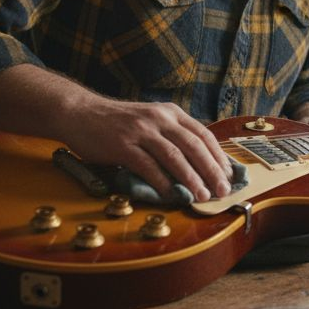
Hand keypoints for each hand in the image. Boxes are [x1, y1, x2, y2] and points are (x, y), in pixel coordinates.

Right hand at [59, 98, 232, 202]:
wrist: (79, 112)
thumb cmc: (117, 122)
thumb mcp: (150, 120)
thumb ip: (171, 136)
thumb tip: (198, 164)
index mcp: (170, 113)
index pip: (203, 135)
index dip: (219, 157)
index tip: (228, 176)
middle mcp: (159, 119)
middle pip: (194, 147)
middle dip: (212, 171)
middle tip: (222, 191)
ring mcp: (141, 131)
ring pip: (175, 157)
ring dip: (191, 179)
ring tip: (202, 196)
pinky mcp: (123, 145)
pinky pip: (149, 167)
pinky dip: (163, 183)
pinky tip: (171, 196)